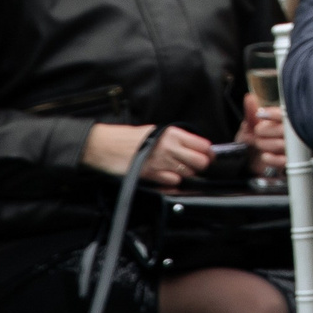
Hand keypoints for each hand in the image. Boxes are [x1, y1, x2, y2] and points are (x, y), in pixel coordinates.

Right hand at [82, 122, 222, 188]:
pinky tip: (164, 176)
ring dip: (185, 174)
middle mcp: (169, 146)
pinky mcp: (152, 174)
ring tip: (174, 170)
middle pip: (200, 161)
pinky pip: (173, 182)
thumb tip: (194, 146)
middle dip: (200, 166)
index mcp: (172, 133)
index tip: (207, 156)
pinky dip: (172, 181)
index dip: (207, 152)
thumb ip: (175, 138)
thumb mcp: (154, 130)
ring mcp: (161, 161)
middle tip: (192, 166)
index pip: (203, 144)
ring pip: (189, 173)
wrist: (104, 145)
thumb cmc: (127, 138)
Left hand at [241, 94, 288, 176]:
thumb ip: (250, 112)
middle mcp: (292, 133)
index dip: (273, 114)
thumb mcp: (249, 126)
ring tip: (258, 143)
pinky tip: (265, 155)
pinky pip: (284, 161)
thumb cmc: (251, 140)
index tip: (260, 115)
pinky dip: (272, 158)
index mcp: (285, 120)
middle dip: (266, 130)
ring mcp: (293, 148)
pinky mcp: (290, 162)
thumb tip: (249, 97)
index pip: (285, 114)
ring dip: (266, 144)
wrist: (248, 163)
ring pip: (283, 144)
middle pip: (284, 129)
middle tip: (257, 131)